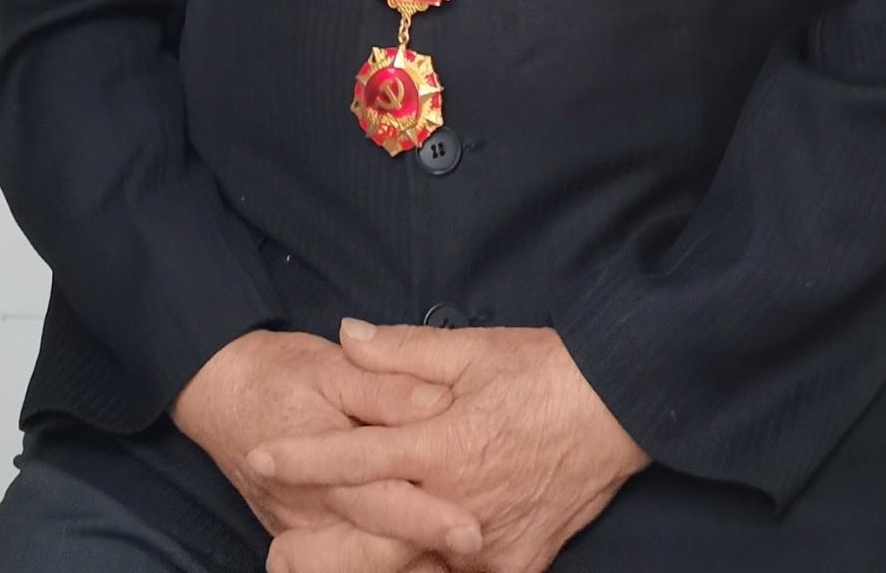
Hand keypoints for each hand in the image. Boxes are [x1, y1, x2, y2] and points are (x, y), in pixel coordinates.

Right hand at [172, 328, 468, 561]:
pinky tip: (418, 553)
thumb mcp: (334, 368)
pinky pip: (346, 567)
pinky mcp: (306, 541)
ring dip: (405, 562)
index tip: (470, 530)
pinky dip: (385, 563)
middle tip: (471, 541)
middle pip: (373, 553)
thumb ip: (388, 389)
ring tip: (450, 555)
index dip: (427, 519)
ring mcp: (304, 533)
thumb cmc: (280, 375)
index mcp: (319, 466)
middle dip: (421, 553)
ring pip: (360, 569)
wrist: (220, 394)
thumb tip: (440, 403)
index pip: (381, 503)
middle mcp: (310, 513)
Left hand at [252, 320, 648, 572]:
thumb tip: (345, 337)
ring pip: (415, 565)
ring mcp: (488, 544)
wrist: (626, 404)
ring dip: (375, 562)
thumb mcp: (475, 348)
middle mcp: (456, 503)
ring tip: (336, 558)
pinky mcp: (517, 563)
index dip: (300, 458)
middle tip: (277, 551)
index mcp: (441, 444)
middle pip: (371, 536)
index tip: (259, 457)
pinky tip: (428, 556)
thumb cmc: (550, 369)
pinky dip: (441, 566)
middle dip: (320, 546)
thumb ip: (402, 350)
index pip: (353, 455)